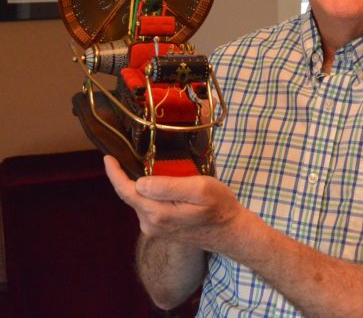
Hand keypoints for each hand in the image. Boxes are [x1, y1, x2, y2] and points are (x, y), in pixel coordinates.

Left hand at [104, 155, 245, 251]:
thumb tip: (140, 182)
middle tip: (134, 156)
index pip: (126, 191)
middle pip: (132, 195)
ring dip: (143, 185)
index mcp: (158, 213)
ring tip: (156, 169)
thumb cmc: (218, 206)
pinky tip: (162, 185)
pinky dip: (150, 193)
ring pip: (140, 201)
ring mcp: (155, 229)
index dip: (114, 174)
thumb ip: (169, 186)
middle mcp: (151, 224)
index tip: (108, 158)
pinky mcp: (161, 229)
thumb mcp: (200, 188)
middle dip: (129, 176)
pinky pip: (148, 206)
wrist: (229, 231)